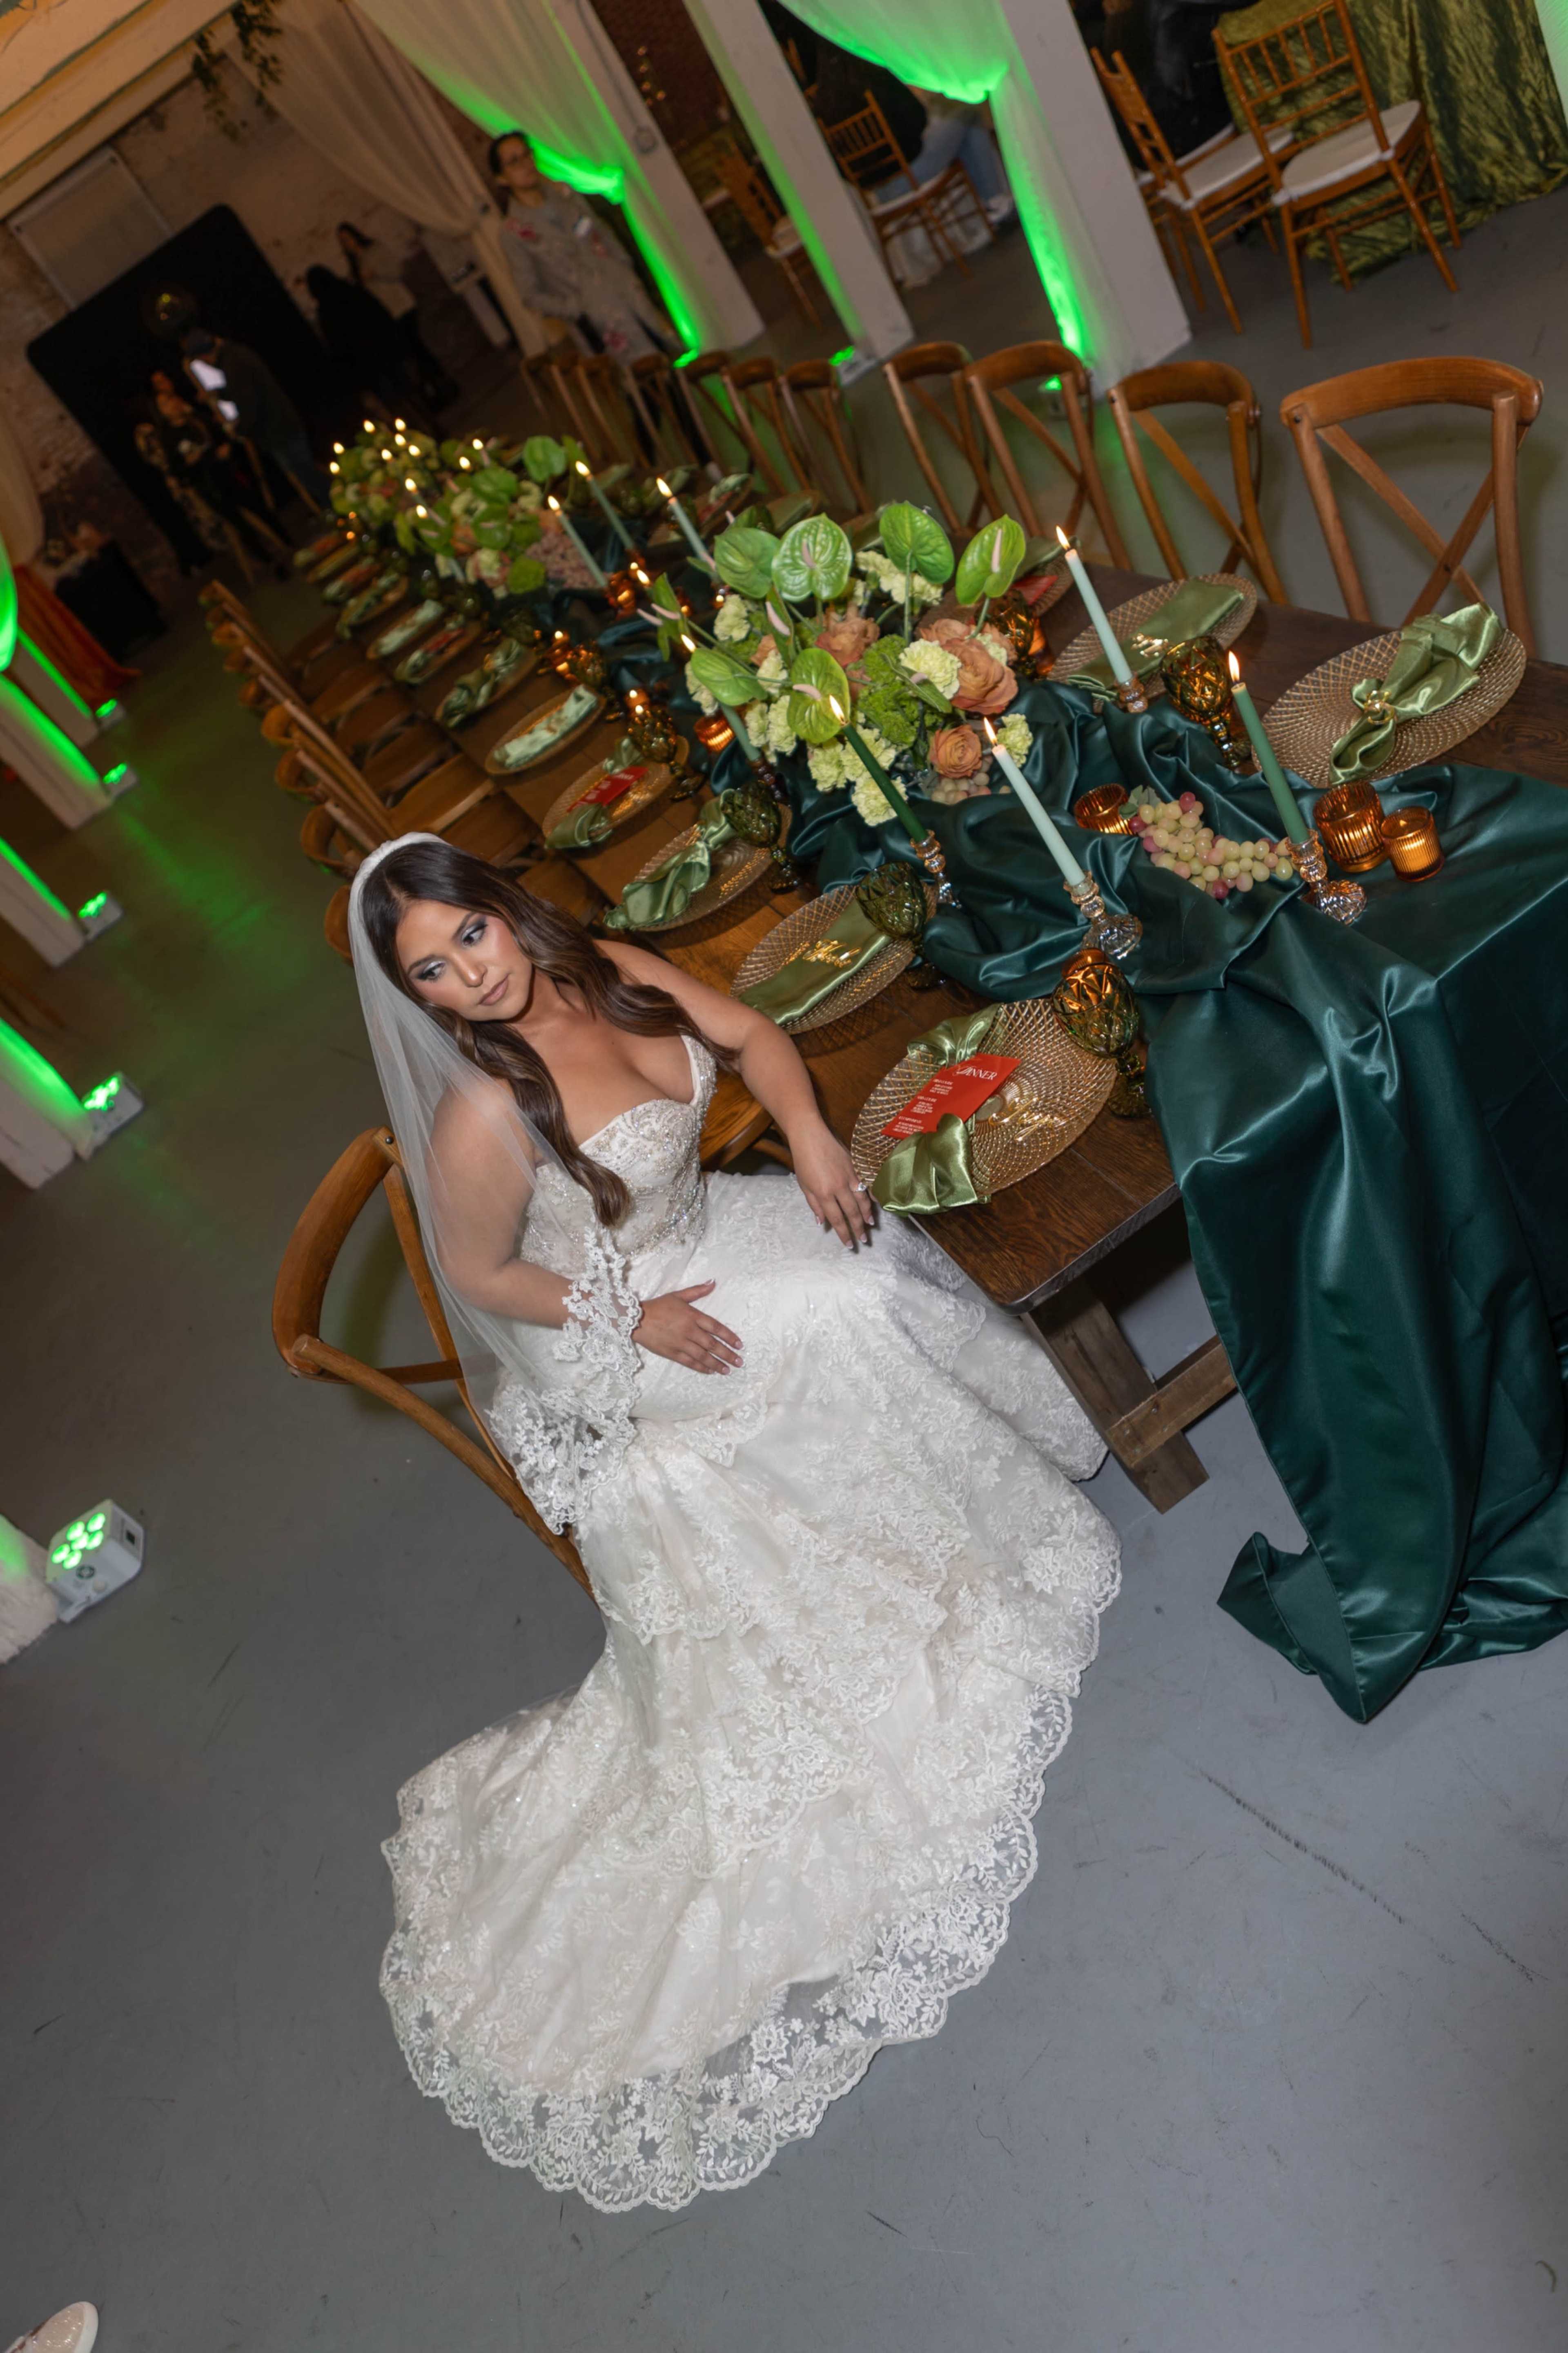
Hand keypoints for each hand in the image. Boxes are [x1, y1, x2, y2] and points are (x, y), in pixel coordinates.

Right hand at [634, 1280, 742, 1373]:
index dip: (729, 1336)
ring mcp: (680, 1343)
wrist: (635, 1319)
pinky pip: (690, 1362)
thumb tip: (713, 1282)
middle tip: (739, 1362)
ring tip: (727, 1370)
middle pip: (712, 1344)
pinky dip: (701, 1367)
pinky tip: (710, 1371)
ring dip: (717, 1364)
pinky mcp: (672, 1353)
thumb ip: (697, 1291)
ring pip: (703, 1356)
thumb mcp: (678, 1295)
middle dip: (727, 1354)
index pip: (716, 1327)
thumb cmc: (658, 1306)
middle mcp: (689, 1331)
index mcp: (692, 1316)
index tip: (739, 1345)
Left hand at [791, 1123, 873, 1246]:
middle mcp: (839, 1187)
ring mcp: (850, 1176)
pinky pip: (866, 1184)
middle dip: (858, 1228)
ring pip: (862, 1199)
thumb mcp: (804, 1185)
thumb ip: (814, 1205)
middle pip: (852, 1212)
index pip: (837, 1219)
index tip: (849, 1244)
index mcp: (824, 1194)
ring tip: (871, 1224)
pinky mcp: (855, 1166)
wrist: (810, 1135)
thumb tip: (822, 1222)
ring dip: (867, 1214)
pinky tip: (876, 1202)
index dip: (844, 1233)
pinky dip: (872, 1195)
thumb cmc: (803, 1160)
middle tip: (864, 1240)